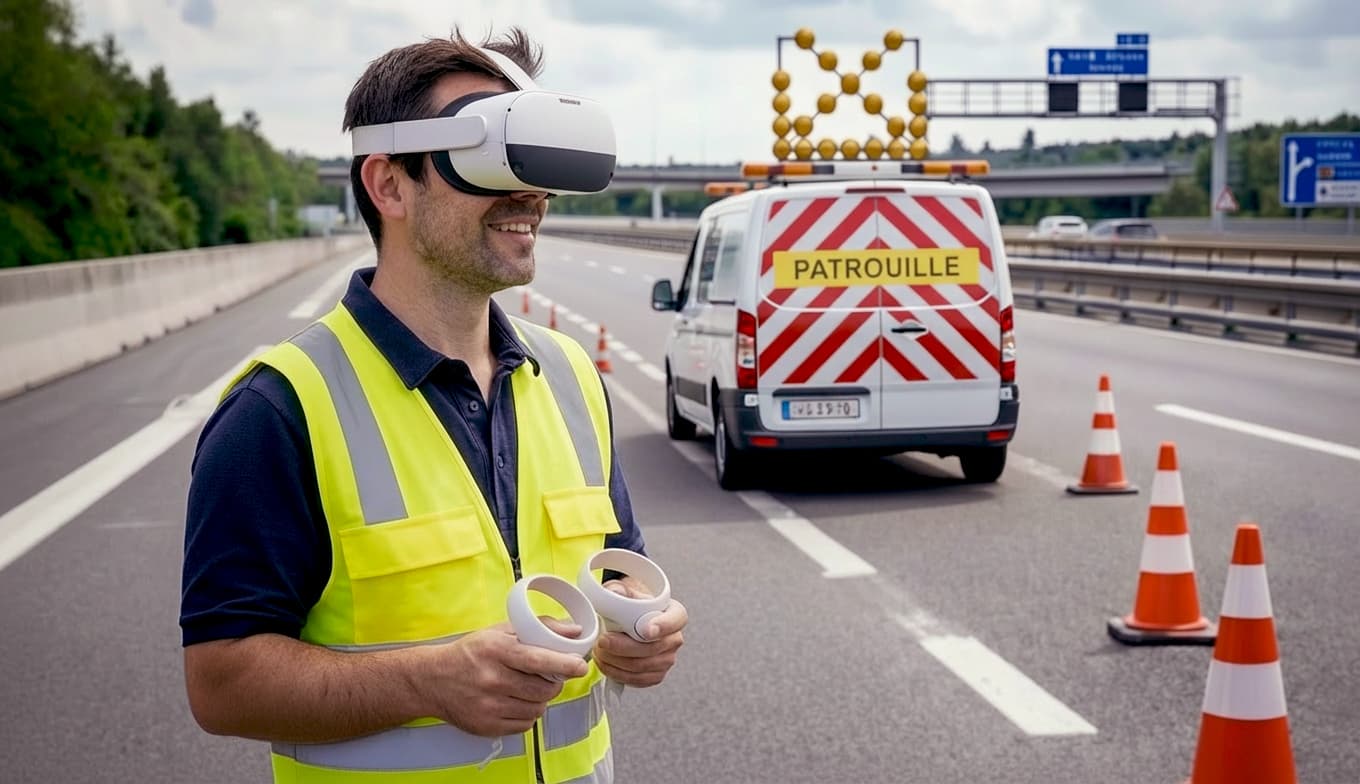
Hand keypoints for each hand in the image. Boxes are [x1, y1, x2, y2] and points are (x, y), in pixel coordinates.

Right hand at [414, 620, 589, 736]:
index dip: (564, 664)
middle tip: (547, 677)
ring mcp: (489, 705)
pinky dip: (526, 714)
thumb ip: (540, 627)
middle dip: (553, 683)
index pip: (538, 660)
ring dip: (540, 700)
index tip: (580, 665)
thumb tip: (574, 630)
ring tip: (527, 688)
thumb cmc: (471, 653)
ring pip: (537, 708)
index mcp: (497, 650)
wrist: (433, 679)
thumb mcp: (501, 631)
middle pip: (543, 689)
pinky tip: (515, 702)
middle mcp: (492, 679)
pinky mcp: (487, 726)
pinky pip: (525, 725)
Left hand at [592, 578, 686, 687]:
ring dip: (616, 662)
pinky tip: (606, 663)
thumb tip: (615, 592)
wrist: (628, 623)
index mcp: (675, 614)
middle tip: (603, 641)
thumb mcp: (625, 592)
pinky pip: (637, 680)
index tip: (645, 631)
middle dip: (624, 647)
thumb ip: (619, 590)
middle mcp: (674, 639)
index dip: (662, 626)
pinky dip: (617, 673)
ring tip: (599, 652)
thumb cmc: (631, 607)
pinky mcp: (655, 675)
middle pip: (653, 648)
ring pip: (642, 667)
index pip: (676, 620)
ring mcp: (667, 659)